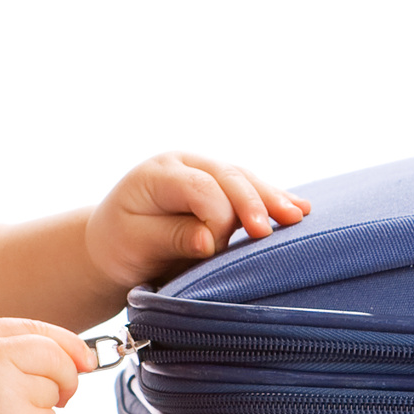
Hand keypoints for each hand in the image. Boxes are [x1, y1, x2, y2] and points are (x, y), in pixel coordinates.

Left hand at [84, 153, 310, 286]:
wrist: (113, 243)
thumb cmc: (120, 245)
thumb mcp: (135, 244)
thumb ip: (172, 238)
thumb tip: (210, 241)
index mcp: (158, 174)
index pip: (199, 187)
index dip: (215, 217)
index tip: (214, 249)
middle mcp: (184, 164)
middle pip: (228, 177)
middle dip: (252, 202)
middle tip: (268, 232)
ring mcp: (205, 172)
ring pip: (245, 179)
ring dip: (272, 198)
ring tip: (299, 215)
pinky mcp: (221, 188)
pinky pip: (251, 190)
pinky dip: (273, 199)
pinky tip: (300, 208)